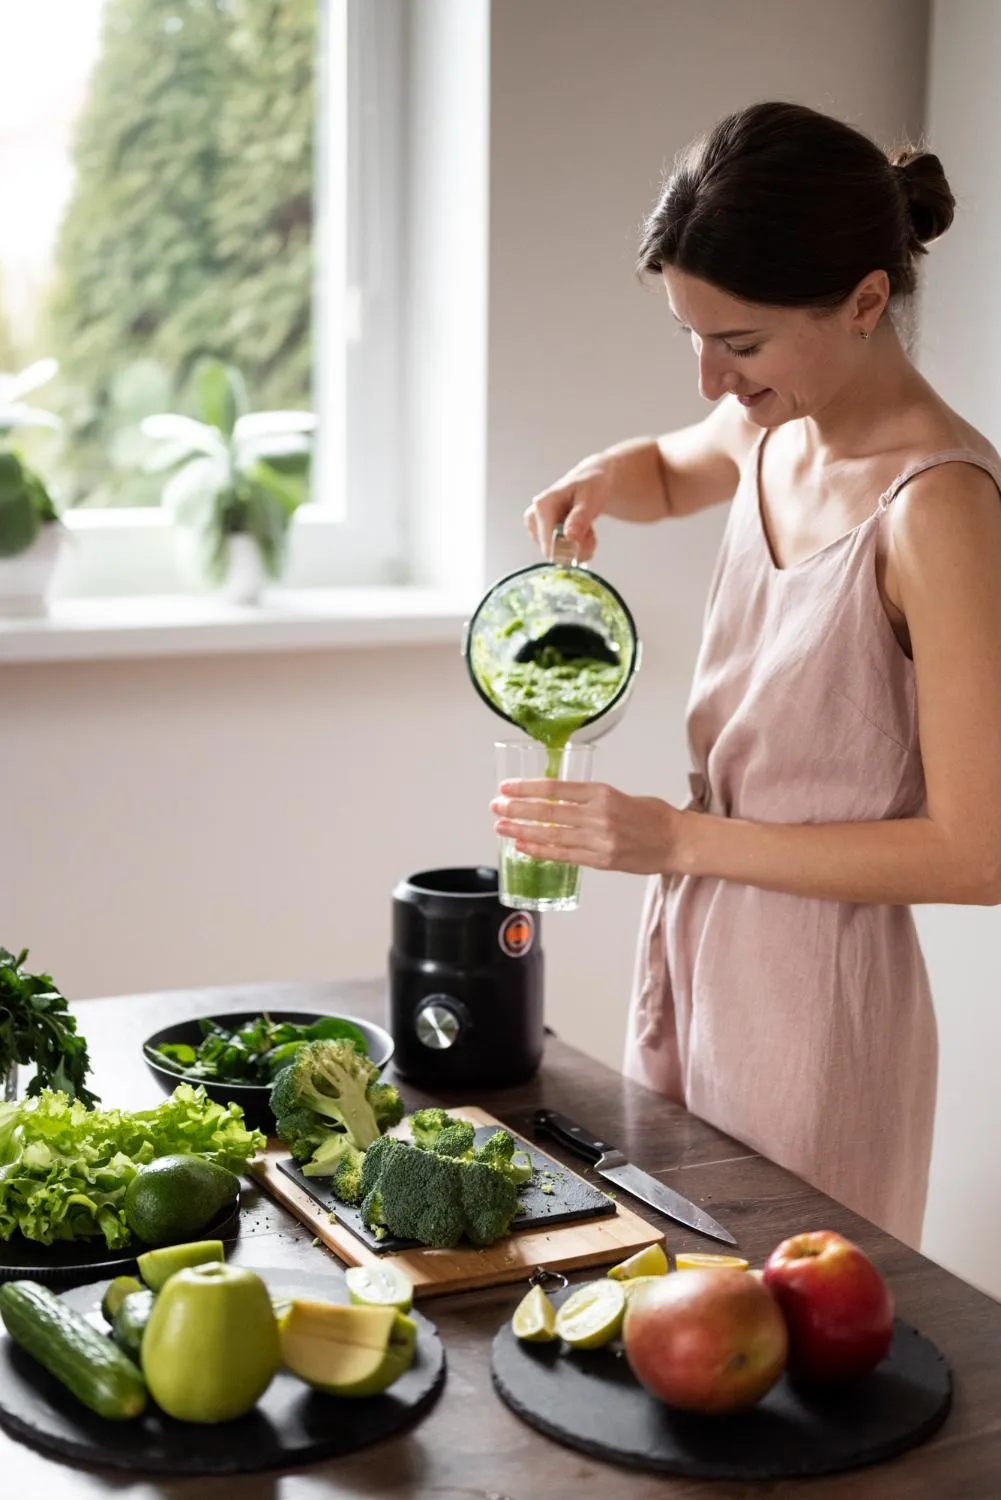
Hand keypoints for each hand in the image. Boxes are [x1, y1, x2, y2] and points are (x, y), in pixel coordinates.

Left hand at [491, 779, 684, 875]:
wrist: (678, 841)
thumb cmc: (653, 816)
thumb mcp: (620, 795)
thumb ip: (589, 799)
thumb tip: (557, 799)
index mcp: (602, 793)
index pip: (555, 788)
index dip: (526, 788)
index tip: (506, 787)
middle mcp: (598, 816)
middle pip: (548, 812)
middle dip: (517, 810)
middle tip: (495, 806)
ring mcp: (598, 841)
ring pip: (552, 836)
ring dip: (522, 832)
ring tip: (501, 828)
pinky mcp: (601, 861)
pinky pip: (564, 855)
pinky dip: (540, 851)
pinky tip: (523, 847)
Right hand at [524, 451, 611, 562]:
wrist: (591, 481)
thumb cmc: (590, 486)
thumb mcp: (590, 499)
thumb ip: (580, 517)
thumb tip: (570, 536)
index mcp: (542, 506)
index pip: (549, 545)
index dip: (570, 549)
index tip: (589, 539)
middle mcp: (534, 516)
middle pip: (551, 551)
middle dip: (575, 549)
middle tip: (591, 534)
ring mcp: (536, 526)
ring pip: (554, 553)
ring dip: (575, 548)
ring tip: (587, 530)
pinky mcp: (541, 533)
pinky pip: (556, 550)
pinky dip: (572, 547)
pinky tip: (581, 533)